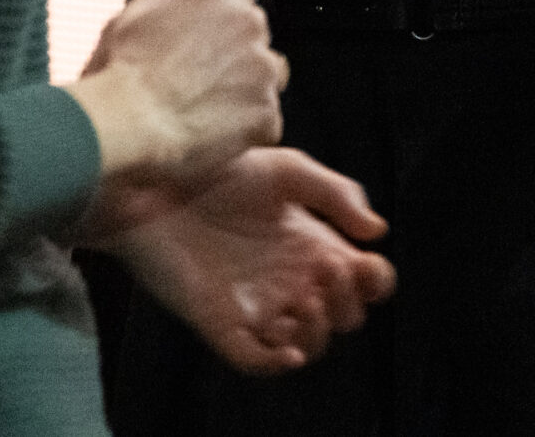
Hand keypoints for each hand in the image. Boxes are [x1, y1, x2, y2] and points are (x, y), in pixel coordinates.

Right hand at [66, 0, 286, 212]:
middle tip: (199, 85)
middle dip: (237, 59)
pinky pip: (264, 125)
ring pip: (267, 81)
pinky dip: (245, 134)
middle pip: (256, 40)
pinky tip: (212, 138)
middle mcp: (249, 24)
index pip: (238, 4)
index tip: (201, 53)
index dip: (220, 30)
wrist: (127, 120)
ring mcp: (264, 70)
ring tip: (207, 114)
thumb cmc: (121, 69)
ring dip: (246, 94)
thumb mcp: (136, 13)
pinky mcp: (267, 113)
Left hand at [100, 147, 395, 375]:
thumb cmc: (220, 169)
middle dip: (347, 302)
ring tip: (302, 298)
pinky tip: (289, 346)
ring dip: (319, 331)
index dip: (374, 281)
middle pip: (344, 316)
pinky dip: (279, 363)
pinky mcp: (222, 323)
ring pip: (309, 343)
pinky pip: (258, 361)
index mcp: (311, 244)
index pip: (362, 280)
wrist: (156, 184)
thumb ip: (337, 194)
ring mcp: (258, 305)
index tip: (365, 266)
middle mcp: (290, 279)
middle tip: (325, 271)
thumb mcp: (288, 169)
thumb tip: (378, 234)